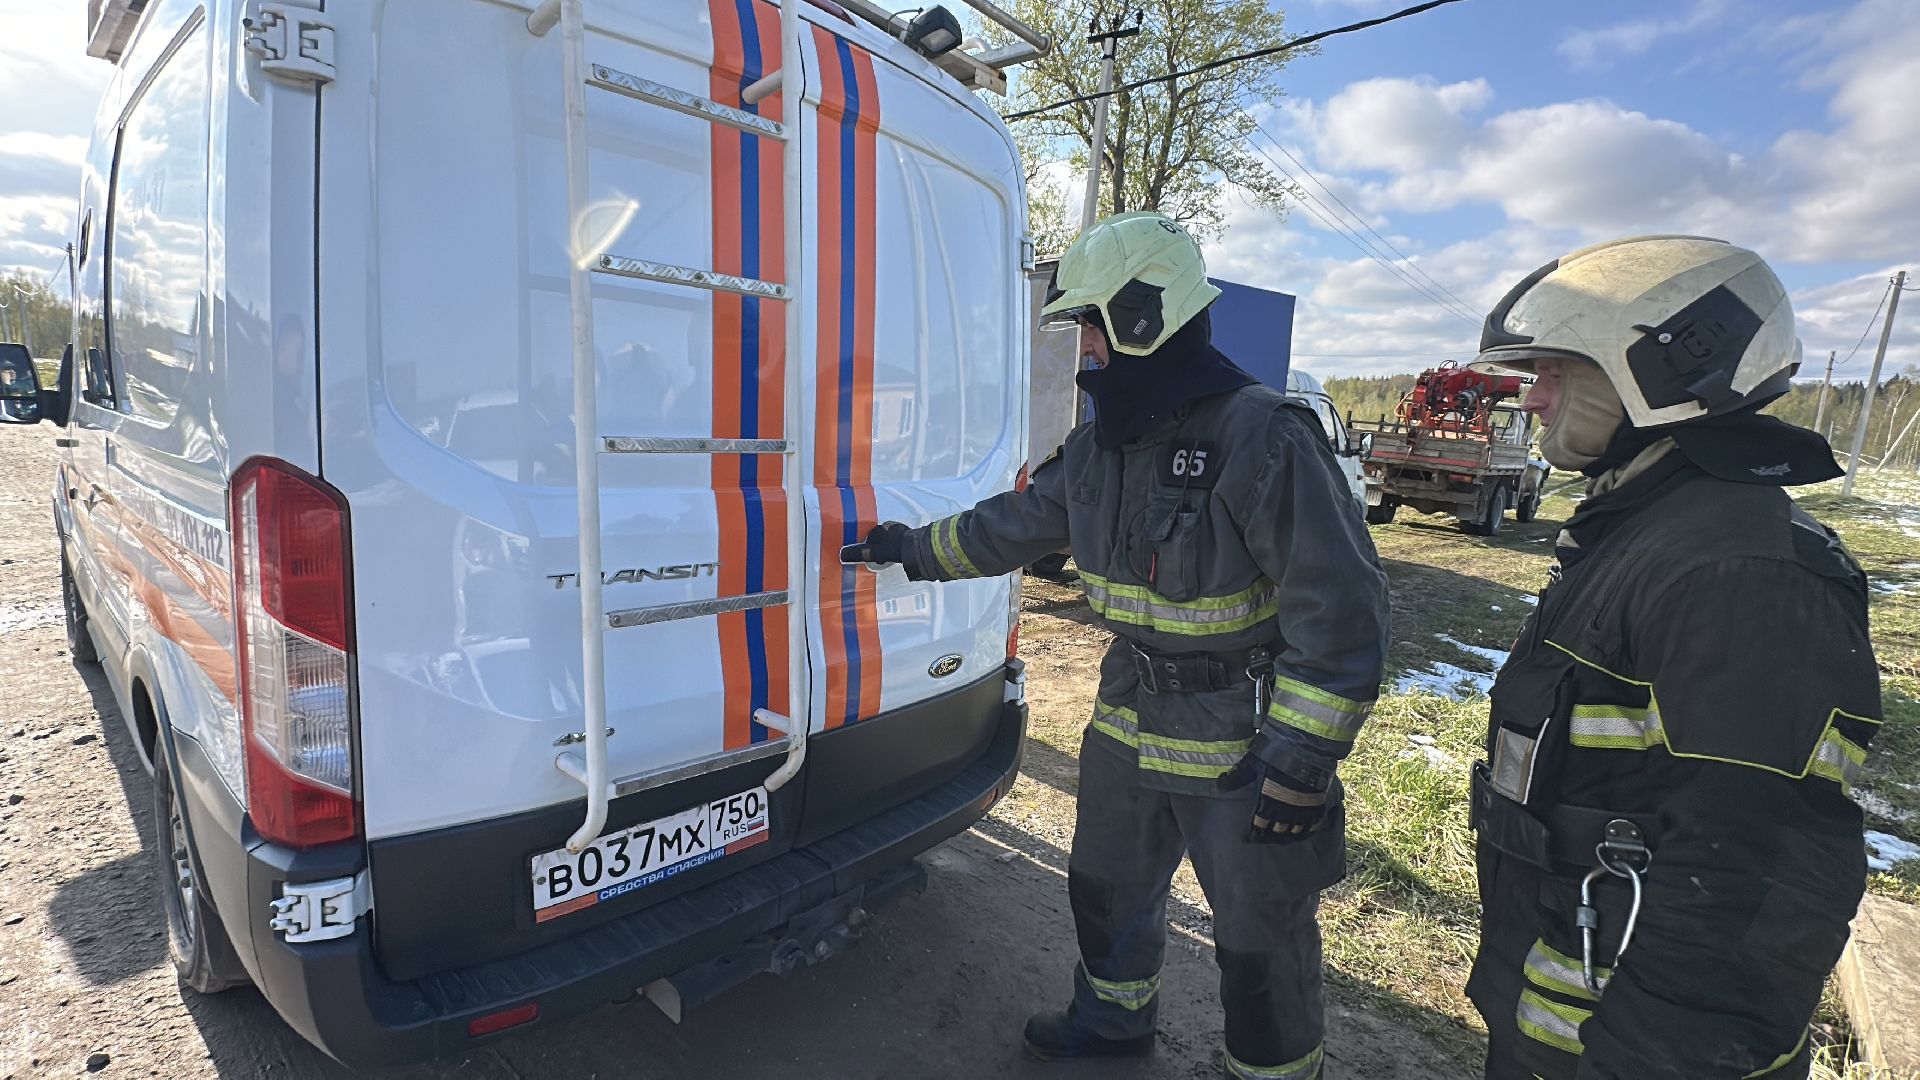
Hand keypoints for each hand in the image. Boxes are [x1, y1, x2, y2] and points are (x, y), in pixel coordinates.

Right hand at [840, 522, 910, 565]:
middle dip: (878, 546)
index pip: (870, 535)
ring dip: (888, 547)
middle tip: (879, 558)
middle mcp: (891, 526)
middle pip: (881, 536)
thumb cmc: (896, 548)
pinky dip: (897, 548)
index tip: (870, 555)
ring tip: (888, 558)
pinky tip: (899, 555)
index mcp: (881, 528)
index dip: (868, 545)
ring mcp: (902, 531)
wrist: (919, 549)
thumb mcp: (877, 552)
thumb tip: (843, 554)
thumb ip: (862, 553)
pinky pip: (900, 542)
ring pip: (891, 539)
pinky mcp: (911, 536)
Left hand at [1218, 728, 1334, 844]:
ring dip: (1289, 834)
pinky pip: (1314, 823)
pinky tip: (1306, 832)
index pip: (1259, 823)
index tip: (1252, 835)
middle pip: (1278, 830)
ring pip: (1295, 830)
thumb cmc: (1276, 754)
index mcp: (1267, 801)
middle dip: (1272, 834)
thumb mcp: (1252, 763)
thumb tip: (1221, 784)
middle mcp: (1285, 809)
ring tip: (1285, 837)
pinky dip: (1309, 829)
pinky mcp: (1317, 803)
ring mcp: (1303, 808)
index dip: (1256, 831)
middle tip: (1267, 837)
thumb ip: (1238, 776)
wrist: (1306, 748)